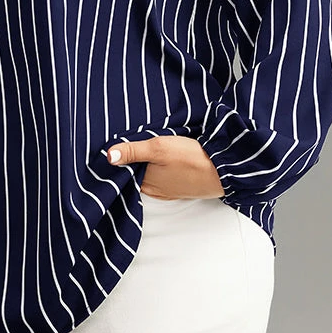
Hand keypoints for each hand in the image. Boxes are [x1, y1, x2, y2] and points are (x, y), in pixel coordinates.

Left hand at [107, 135, 225, 199]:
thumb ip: (133, 151)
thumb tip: (108, 156)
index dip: (119, 159)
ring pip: (149, 175)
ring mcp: (168, 189)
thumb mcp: (158, 148)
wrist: (223, 171)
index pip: (124, 171)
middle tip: (128, 142)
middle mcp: (154, 189)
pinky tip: (162, 158)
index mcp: (145, 182)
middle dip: (131, 161)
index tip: (114, 145)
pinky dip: (159, 168)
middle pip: (135, 173)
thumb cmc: (191, 159)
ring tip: (144, 147)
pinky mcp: (180, 186)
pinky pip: (162, 177)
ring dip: (146, 164)